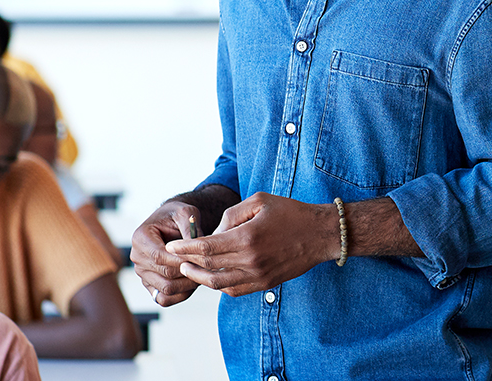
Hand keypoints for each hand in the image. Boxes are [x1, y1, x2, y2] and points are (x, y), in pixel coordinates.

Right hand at [130, 201, 199, 306]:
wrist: (172, 223)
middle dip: (190, 273)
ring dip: (188, 285)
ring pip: (166, 289)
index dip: (184, 260)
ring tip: (203, 273)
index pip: (160, 257)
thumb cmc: (179, 216)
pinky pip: (164, 299)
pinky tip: (193, 283)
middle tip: (209, 268)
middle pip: (165, 275)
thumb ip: (190, 227)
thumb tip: (197, 247)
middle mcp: (137, 257)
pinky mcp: (149, 285)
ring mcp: (142, 273)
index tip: (204, 259)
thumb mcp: (186, 213)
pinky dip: (180, 295)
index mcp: (140, 238)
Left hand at [165, 192, 338, 296]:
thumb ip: (231, 215)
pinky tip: (210, 277)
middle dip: (188, 262)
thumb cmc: (290, 212)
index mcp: (247, 238)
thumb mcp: (259, 201)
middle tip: (174, 258)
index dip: (185, 248)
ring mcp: (258, 276)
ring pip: (219, 284)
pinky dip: (218, 286)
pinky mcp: (265, 284)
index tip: (171, 246)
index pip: (206, 247)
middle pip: (209, 266)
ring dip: (199, 278)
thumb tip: (213, 232)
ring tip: (187, 269)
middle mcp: (251, 260)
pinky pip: (235, 291)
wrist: (320, 234)